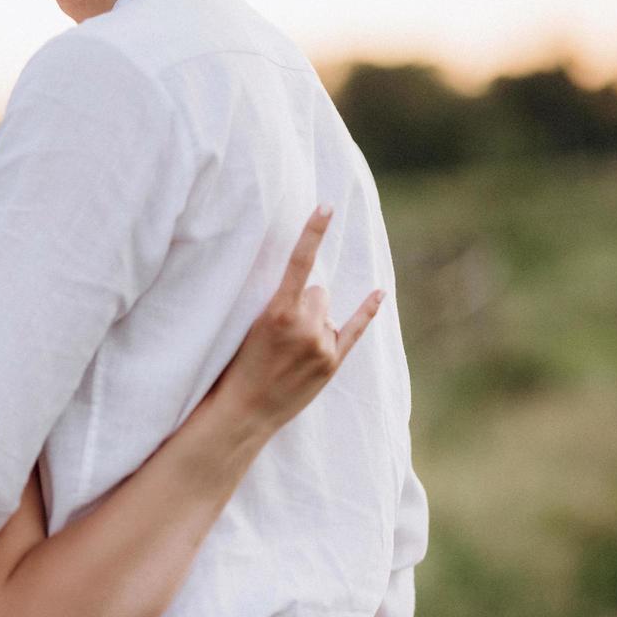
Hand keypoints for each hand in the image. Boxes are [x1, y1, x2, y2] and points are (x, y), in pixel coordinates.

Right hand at [213, 205, 385, 430]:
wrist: (244, 411)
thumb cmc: (238, 367)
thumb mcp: (251, 327)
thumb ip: (284, 306)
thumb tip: (317, 290)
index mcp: (277, 313)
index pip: (299, 263)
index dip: (313, 232)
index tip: (326, 205)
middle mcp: (305, 326)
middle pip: (318, 292)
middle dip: (305, 303)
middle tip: (281, 333)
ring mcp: (322, 346)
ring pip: (327, 312)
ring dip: (315, 322)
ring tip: (290, 350)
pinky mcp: (332, 363)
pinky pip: (355, 330)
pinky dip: (366, 311)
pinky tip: (378, 293)